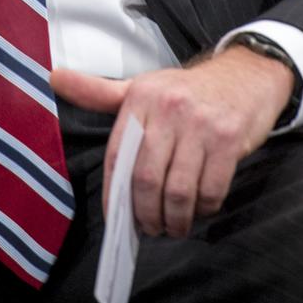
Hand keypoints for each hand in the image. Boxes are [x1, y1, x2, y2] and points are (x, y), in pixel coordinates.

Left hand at [51, 45, 293, 238]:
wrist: (248, 74)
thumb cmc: (188, 89)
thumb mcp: (143, 86)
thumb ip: (100, 92)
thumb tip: (53, 78)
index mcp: (141, 97)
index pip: (117, 155)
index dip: (113, 193)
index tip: (116, 216)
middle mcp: (169, 107)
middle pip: (146, 178)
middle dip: (145, 214)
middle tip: (149, 228)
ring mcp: (201, 124)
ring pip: (178, 190)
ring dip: (174, 220)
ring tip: (173, 227)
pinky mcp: (229, 140)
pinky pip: (211, 190)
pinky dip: (203, 210)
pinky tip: (200, 210)